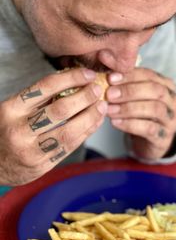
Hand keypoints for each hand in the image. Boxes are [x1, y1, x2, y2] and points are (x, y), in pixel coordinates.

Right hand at [0, 68, 106, 185]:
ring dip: (91, 117)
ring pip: (70, 131)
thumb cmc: (5, 132)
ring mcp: (32, 150)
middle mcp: (20, 130)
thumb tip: (72, 85)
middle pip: (61, 109)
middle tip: (98, 89)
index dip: (71, 78)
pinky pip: (70, 147)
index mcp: (11, 109)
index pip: (46, 87)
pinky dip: (86, 133)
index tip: (87, 74)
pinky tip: (95, 123)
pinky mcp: (42, 166)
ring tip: (102, 106)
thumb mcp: (13, 110)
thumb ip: (38, 100)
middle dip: (85, 97)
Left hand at [107, 68, 175, 159]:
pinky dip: (130, 124)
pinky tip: (115, 122)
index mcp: (166, 86)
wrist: (149, 141)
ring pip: (154, 109)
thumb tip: (106, 78)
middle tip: (109, 94)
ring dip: (128, 108)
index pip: (150, 75)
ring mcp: (171, 120)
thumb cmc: (140, 115)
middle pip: (155, 90)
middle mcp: (173, 101)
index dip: (130, 76)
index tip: (110, 79)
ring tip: (110, 110)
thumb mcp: (135, 98)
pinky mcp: (164, 137)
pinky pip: (149, 128)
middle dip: (130, 91)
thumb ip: (125, 87)